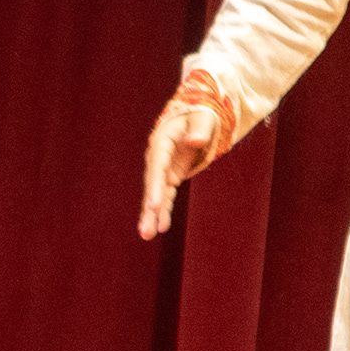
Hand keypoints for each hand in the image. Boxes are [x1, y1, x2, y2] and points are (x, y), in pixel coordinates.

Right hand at [137, 97, 226, 239]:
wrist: (196, 115)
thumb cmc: (201, 114)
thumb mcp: (204, 118)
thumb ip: (200, 129)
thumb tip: (195, 141)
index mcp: (162, 142)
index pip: (157, 167)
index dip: (155, 186)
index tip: (154, 205)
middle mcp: (158, 157)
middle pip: (152, 185)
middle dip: (149, 209)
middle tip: (145, 231)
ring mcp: (163, 168)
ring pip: (156, 194)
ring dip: (152, 215)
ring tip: (147, 235)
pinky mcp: (170, 176)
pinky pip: (165, 196)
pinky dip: (163, 211)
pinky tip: (161, 227)